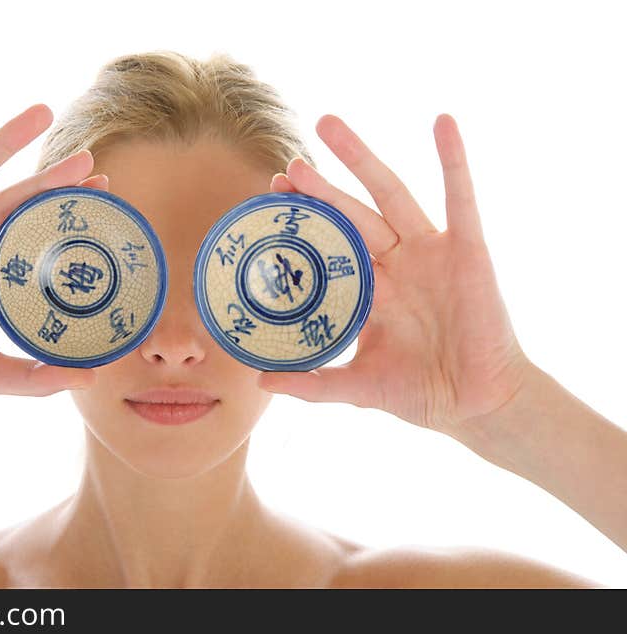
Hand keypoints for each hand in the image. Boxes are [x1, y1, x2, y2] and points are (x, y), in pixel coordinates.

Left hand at [259, 114, 533, 437]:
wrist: (477, 405)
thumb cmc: (420, 392)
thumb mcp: (357, 386)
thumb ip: (312, 383)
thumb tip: (260, 380)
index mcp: (368, 290)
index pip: (329, 246)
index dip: (303, 223)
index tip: (271, 198)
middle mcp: (395, 264)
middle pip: (351, 213)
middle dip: (320, 189)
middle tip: (290, 163)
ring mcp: (429, 253)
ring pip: (390, 194)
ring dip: (361, 158)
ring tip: (328, 125)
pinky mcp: (467, 250)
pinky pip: (460, 198)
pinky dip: (453, 160)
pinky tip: (442, 123)